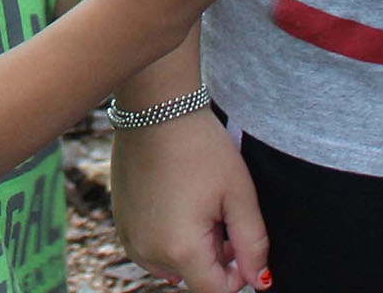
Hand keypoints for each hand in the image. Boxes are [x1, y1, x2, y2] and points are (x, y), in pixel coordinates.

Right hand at [113, 110, 269, 292]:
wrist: (156, 108)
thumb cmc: (201, 147)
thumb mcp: (239, 195)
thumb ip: (254, 245)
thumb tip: (261, 283)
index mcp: (181, 249)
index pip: (217, 291)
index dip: (239, 273)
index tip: (242, 238)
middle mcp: (148, 251)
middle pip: (194, 278)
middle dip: (214, 256)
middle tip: (220, 212)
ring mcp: (130, 237)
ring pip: (172, 264)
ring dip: (190, 247)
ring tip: (198, 204)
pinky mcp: (121, 222)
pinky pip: (151, 246)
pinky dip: (168, 234)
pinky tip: (176, 199)